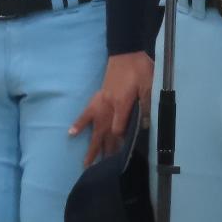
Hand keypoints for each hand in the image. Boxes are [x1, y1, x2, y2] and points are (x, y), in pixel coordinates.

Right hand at [70, 52, 152, 167]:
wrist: (126, 51)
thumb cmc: (140, 68)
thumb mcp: (149, 85)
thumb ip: (147, 105)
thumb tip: (145, 125)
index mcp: (122, 104)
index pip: (119, 129)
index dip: (120, 141)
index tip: (123, 153)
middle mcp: (109, 106)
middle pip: (105, 134)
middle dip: (103, 152)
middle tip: (99, 170)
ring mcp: (102, 102)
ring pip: (96, 128)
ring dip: (91, 146)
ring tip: (86, 163)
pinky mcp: (98, 97)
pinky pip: (86, 113)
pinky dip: (79, 123)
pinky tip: (71, 134)